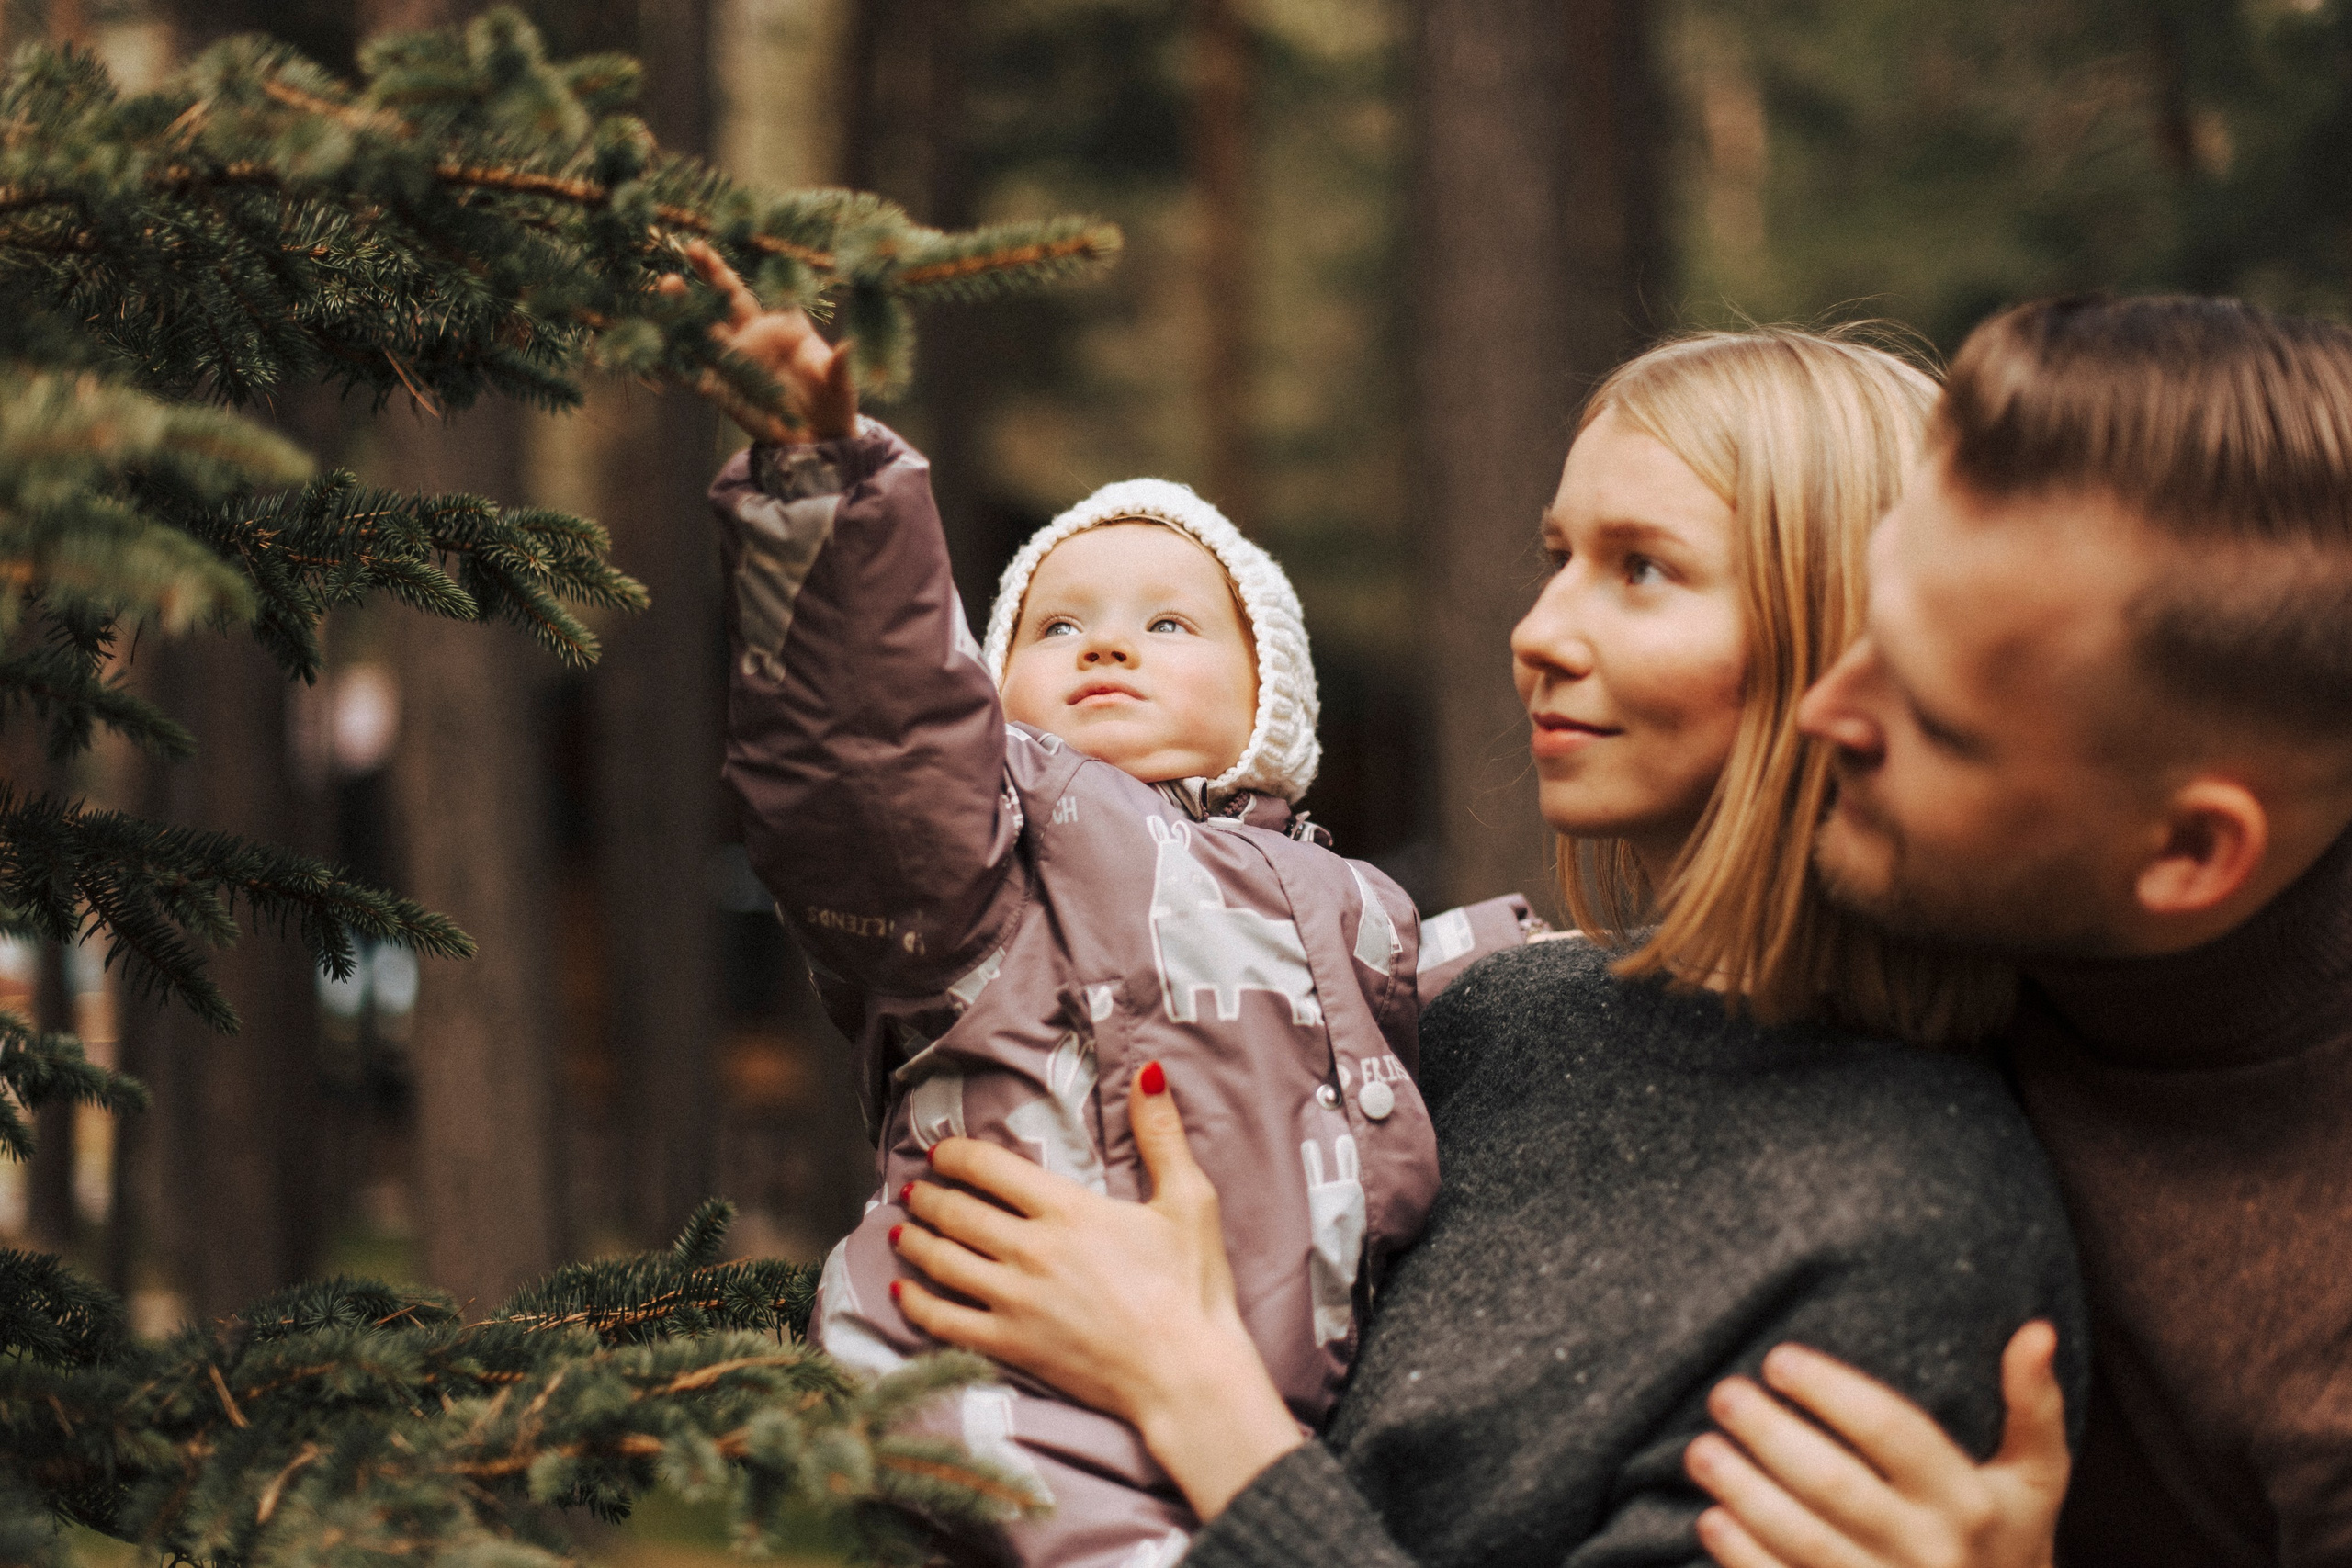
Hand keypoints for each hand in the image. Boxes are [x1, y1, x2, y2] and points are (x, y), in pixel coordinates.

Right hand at [657, 238, 856, 440]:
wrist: (818, 441)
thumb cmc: (834, 404)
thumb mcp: (837, 385)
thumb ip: (837, 366)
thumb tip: (850, 347)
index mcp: (782, 327)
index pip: (760, 291)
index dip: (739, 271)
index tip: (712, 248)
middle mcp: (753, 338)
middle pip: (724, 302)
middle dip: (707, 277)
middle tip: (690, 251)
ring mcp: (735, 362)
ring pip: (703, 332)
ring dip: (683, 313)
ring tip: (664, 288)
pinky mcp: (722, 390)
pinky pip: (692, 375)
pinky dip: (672, 365)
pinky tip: (650, 349)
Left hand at [892, 1062, 1305, 1518]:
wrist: (1186, 1374)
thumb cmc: (1192, 1288)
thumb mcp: (1189, 1200)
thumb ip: (1162, 1134)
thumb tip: (1149, 1073)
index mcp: (1067, 1210)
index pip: (989, 1168)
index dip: (956, 1155)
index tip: (941, 1153)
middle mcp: (1030, 1250)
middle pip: (957, 1212)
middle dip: (928, 1196)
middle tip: (913, 1189)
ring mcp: (1014, 1301)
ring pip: (942, 1261)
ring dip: (915, 1241)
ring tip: (902, 1229)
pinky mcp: (1010, 1346)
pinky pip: (944, 1321)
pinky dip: (915, 1304)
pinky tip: (902, 1292)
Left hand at [1683, 1323, 2069, 1567]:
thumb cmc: (2008, 1540)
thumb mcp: (2035, 1480)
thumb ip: (2034, 1407)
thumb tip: (2036, 1329)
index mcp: (1970, 1503)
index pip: (1894, 1433)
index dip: (1832, 1392)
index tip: (1777, 1358)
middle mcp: (1930, 1552)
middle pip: (1835, 1486)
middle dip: (1770, 1436)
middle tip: (1724, 1395)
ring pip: (1803, 1541)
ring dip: (1744, 1493)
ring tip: (1701, 1450)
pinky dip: (1744, 1557)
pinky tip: (1711, 1518)